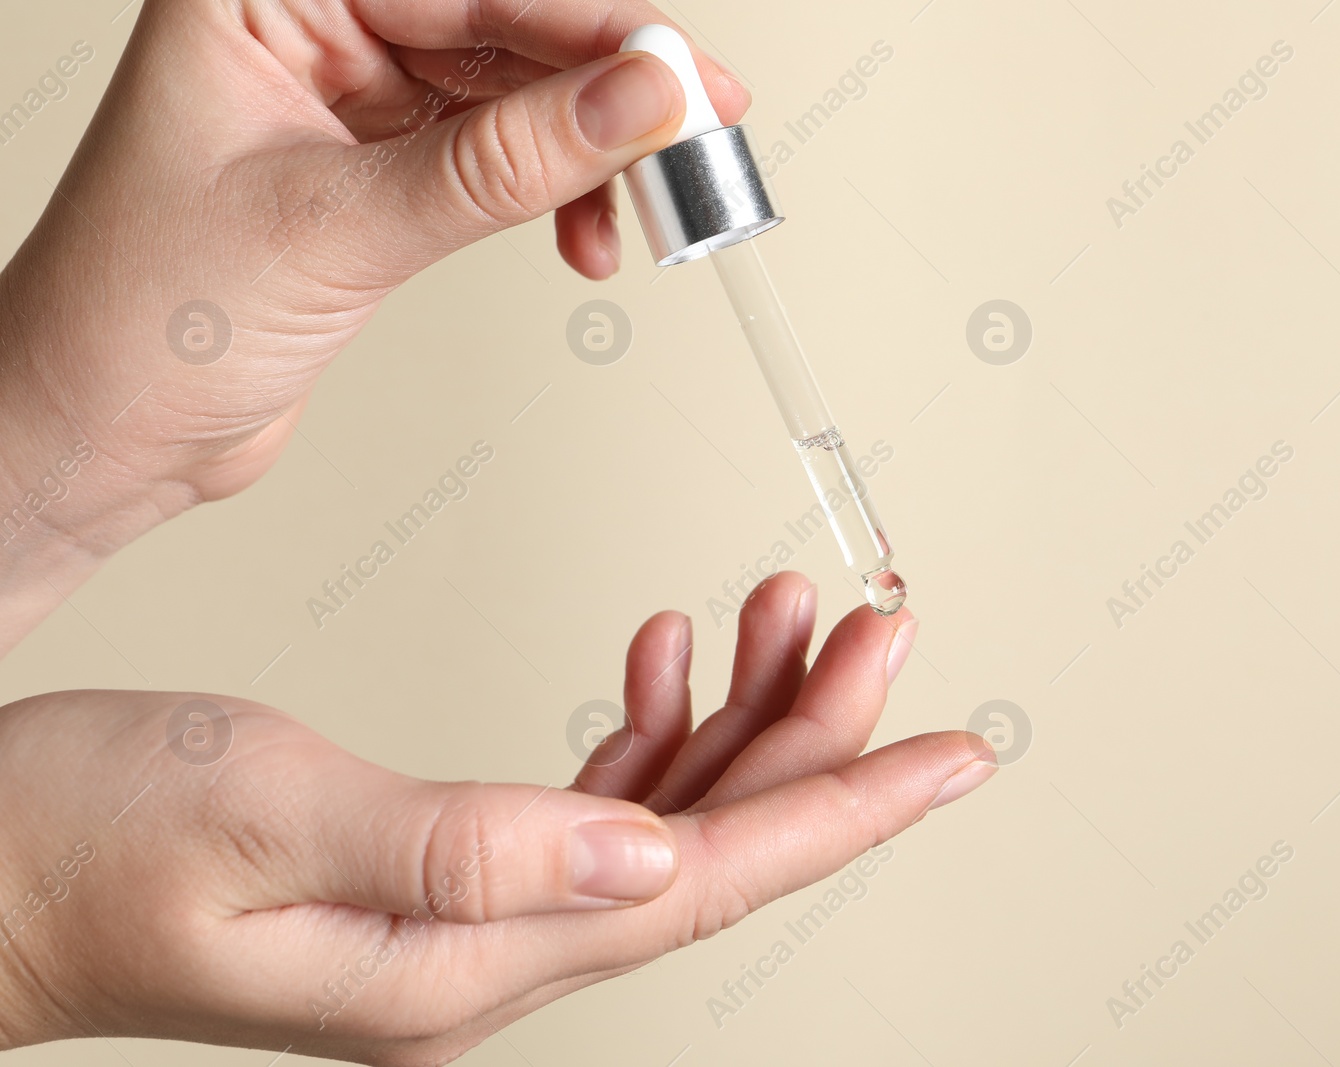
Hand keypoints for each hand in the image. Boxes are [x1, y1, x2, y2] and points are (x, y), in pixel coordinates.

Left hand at [0, 0, 745, 647]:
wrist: (103, 435)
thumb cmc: (141, 316)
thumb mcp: (341, 227)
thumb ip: (502, 163)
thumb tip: (635, 104)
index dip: (587, 25)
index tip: (677, 77)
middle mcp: (311, 27)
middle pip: (503, 26)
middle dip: (603, 90)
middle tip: (691, 142)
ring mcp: (348, 99)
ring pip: (513, 93)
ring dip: (588, 152)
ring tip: (643, 208)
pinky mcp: (379, 171)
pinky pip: (499, 157)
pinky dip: (554, 194)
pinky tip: (585, 233)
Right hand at [0, 573, 993, 1062]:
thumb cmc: (83, 847)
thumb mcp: (270, 818)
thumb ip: (469, 846)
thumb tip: (649, 845)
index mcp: (470, 956)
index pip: (713, 878)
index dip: (849, 807)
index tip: (955, 755)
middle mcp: (493, 949)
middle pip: (713, 837)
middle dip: (816, 729)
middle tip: (878, 623)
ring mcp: (473, 912)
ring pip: (669, 809)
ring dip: (738, 710)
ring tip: (784, 611)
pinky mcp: (445, 868)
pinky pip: (593, 797)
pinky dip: (648, 720)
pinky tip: (662, 658)